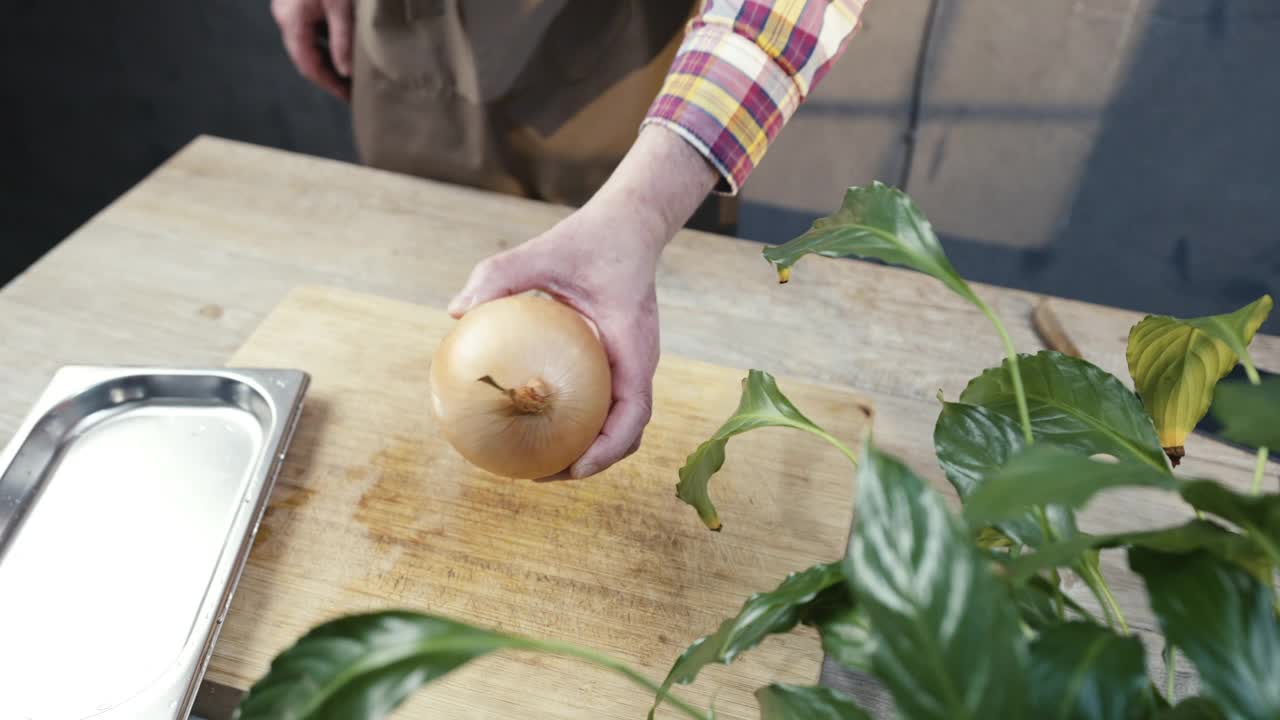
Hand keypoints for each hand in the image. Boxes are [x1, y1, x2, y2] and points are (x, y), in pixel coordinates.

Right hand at [271, 0, 352, 101]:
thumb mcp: (342, 6)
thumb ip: (343, 39)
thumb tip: (346, 72)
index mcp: (292, 21)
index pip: (308, 65)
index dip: (329, 84)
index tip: (349, 97)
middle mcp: (285, 16)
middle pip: (306, 57)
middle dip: (329, 76)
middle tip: (352, 91)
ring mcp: (289, 8)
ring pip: (307, 43)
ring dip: (328, 60)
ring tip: (351, 74)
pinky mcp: (298, 1)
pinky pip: (310, 28)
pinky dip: (325, 42)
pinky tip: (344, 48)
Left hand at [448, 126, 718, 477]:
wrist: (629, 226)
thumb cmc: (589, 240)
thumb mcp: (543, 251)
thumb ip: (500, 274)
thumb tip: (455, 310)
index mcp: (634, 346)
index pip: (634, 412)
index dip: (608, 448)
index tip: (574, 467)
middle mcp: (639, 363)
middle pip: (625, 431)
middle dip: (590, 461)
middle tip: (540, 476)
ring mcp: (631, 364)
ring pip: (617, 422)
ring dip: (585, 446)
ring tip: (536, 461)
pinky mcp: (618, 360)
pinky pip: (602, 400)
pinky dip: (577, 419)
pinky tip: (533, 417)